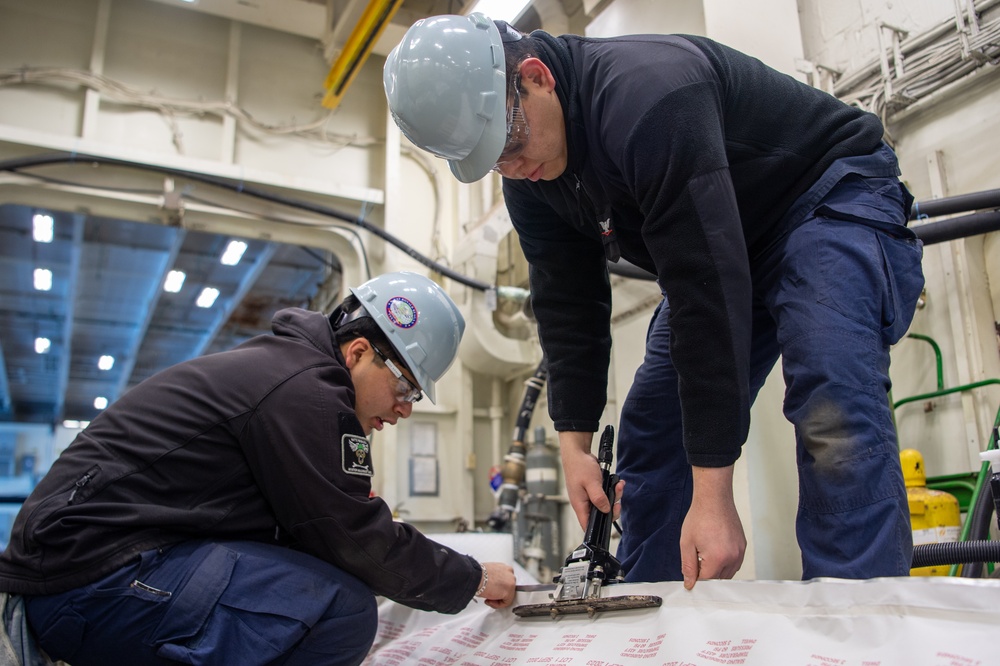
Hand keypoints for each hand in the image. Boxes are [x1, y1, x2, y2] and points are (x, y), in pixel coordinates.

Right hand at [478, 562, 515, 608]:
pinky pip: (506, 602)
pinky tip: (489, 600)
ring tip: (488, 598)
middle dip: (499, 594)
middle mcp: (510, 573)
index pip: (506, 581)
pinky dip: (497, 605)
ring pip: (508, 596)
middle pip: (508, 588)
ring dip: (498, 599)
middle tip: (489, 596)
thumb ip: (495, 578)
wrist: (475, 576)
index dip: (498, 588)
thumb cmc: (478, 574)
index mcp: (505, 568)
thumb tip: (494, 585)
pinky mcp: (509, 591)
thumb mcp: (489, 573)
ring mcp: (511, 582)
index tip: (492, 590)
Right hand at [559, 431, 624, 529]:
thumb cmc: (580, 467)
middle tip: (617, 500)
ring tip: (618, 485)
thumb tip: (606, 510)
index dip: (598, 528)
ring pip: (605, 504)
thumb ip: (598, 498)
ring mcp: (589, 497)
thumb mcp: (591, 483)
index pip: (587, 525)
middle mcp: (584, 503)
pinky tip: (616, 482)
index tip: (610, 519)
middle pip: (600, 515)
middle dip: (612, 508)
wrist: (578, 452)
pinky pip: (605, 495)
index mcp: (580, 505)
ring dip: (614, 496)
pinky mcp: (594, 490)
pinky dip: (612, 490)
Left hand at [679, 465, 745, 589]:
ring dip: (717, 570)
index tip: (691, 573)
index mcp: (717, 558)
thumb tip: (690, 583)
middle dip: (706, 574)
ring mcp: (740, 552)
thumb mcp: (687, 543)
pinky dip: (725, 563)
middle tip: (697, 559)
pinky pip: (735, 564)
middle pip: (719, 579)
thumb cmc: (700, 517)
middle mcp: (732, 557)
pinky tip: (715, 551)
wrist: (714, 499)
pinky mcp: (743, 546)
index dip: (696, 579)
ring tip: (706, 552)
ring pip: (728, 573)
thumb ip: (688, 566)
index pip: (707, 581)